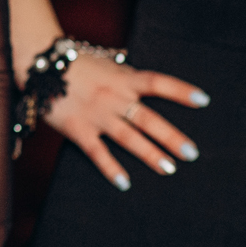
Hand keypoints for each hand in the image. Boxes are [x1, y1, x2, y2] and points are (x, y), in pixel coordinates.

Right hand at [41, 53, 208, 190]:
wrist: (41, 63)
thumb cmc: (76, 64)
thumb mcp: (106, 64)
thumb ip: (127, 77)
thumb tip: (151, 85)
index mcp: (122, 79)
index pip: (157, 83)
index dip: (181, 91)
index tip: (204, 101)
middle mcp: (113, 96)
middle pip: (148, 119)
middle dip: (171, 137)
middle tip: (191, 153)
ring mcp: (96, 114)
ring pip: (128, 137)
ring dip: (150, 154)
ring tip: (169, 168)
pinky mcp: (78, 128)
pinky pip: (97, 152)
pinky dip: (110, 168)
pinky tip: (125, 183)